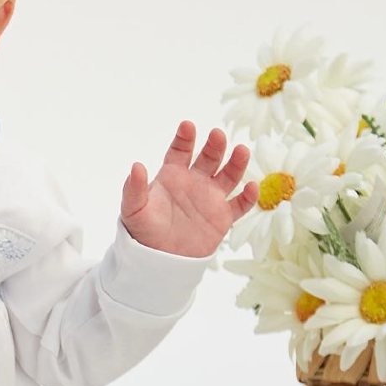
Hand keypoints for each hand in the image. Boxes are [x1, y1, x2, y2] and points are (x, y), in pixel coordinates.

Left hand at [120, 122, 257, 256]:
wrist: (158, 259)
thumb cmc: (143, 230)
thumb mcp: (133, 209)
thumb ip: (134, 188)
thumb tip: (136, 166)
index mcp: (172, 175)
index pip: (180, 151)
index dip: (184, 138)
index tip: (187, 126)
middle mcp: (194, 182)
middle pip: (208, 158)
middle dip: (214, 146)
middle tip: (218, 135)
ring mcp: (211, 198)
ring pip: (228, 176)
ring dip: (236, 163)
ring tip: (242, 151)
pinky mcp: (223, 217)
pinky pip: (240, 205)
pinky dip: (248, 197)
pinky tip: (251, 187)